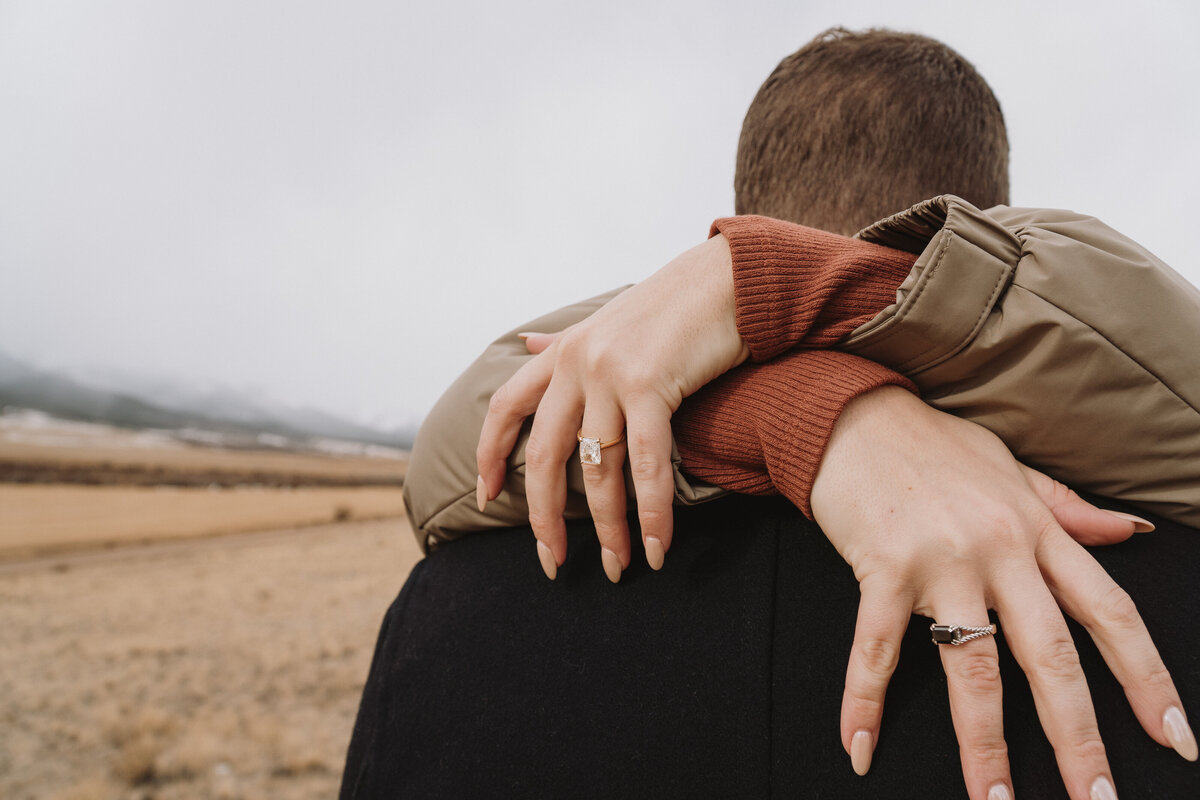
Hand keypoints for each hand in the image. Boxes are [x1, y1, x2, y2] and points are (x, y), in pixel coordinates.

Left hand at [476, 234, 748, 580]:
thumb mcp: (608, 320)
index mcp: (563, 351)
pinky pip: (645, 465)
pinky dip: (651, 513)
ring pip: (598, 470)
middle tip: (551, 562)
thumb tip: (527, 344)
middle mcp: (576, 363)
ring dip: (610, 528)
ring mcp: (609, 374)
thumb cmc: (675, 305)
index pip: (507, 407)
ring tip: (620, 567)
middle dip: (545, 517)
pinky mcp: (649, 384)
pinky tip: (656, 547)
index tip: (484, 497)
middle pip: (544, 455)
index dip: (489, 454)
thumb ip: (564, 342)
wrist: (728, 277)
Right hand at [811, 387, 1193, 799]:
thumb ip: (1068, 509)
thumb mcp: (1012, 469)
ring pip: (973, 668)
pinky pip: (874, 647)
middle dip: (1078, 737)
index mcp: (1038, 530)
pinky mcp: (882, 568)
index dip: (1147, 678)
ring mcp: (941, 562)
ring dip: (984, 745)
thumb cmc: (933, 444)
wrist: (853, 414)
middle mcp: (999, 550)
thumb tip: (1129, 531)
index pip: (1110, 612)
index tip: (1174, 738)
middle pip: (1050, 657)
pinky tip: (859, 748)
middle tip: (1098, 798)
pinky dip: (863, 701)